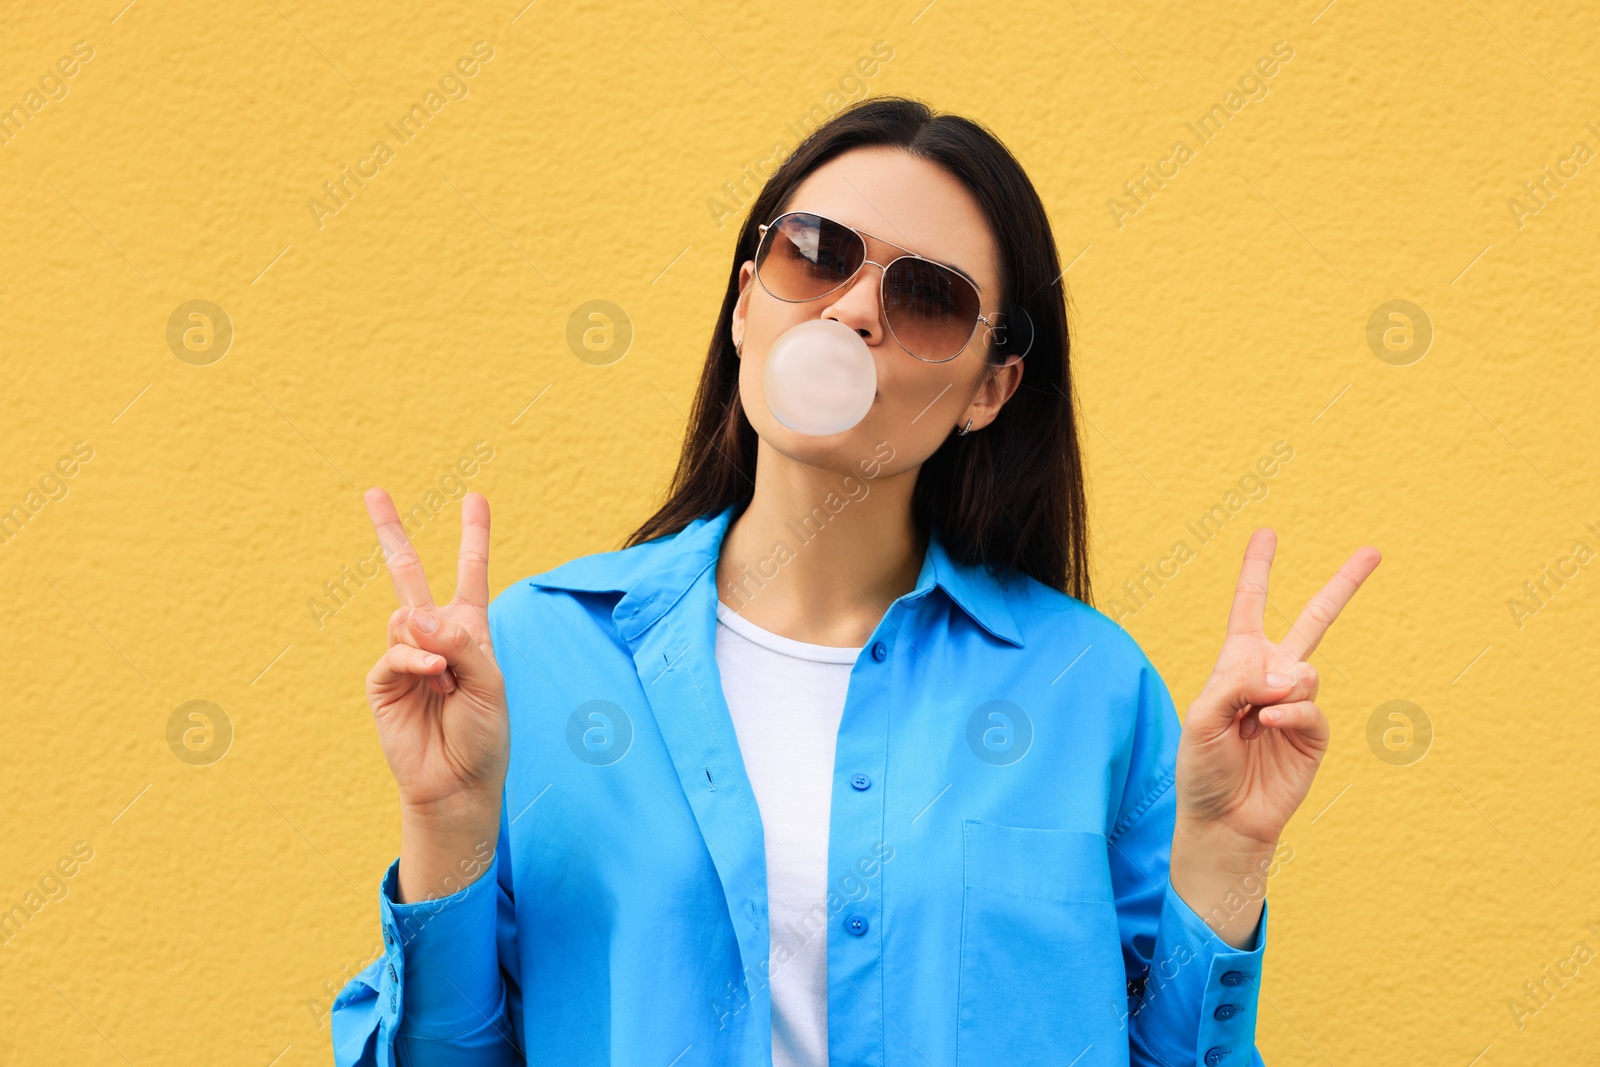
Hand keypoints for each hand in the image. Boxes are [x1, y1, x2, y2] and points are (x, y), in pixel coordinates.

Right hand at [363, 488, 507, 897]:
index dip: (473, 535)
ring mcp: (406, 657)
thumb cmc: (483, 734)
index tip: (475, 498)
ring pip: (404, 617)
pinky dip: (415, 660)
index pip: (471, 573)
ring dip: (430, 642)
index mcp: (470, 631)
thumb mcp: (489, 682)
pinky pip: (394, 652)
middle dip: (391, 533)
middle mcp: (435, 637)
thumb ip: (460, 643)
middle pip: (408, 574)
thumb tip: (415, 615)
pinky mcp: (382, 681)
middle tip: (373, 491)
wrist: (457, 782)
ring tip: (447, 678)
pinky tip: (434, 675)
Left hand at [1174, 528, 1380, 850]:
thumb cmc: (1202, 767)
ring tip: (1255, 718)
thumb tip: (1290, 675)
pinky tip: (1267, 724)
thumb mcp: (1201, 716)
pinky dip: (1288, 712)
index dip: (1257, 570)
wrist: (1224, 818)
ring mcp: (1296, 703)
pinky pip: (1309, 706)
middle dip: (1343, 585)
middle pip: (1313, 621)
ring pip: (1305, 670)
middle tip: (1373, 551)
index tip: (1267, 532)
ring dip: (1277, 690)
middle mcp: (1271, 676)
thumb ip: (1236, 683)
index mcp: (1237, 663)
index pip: (1250, 607)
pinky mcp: (1314, 733)